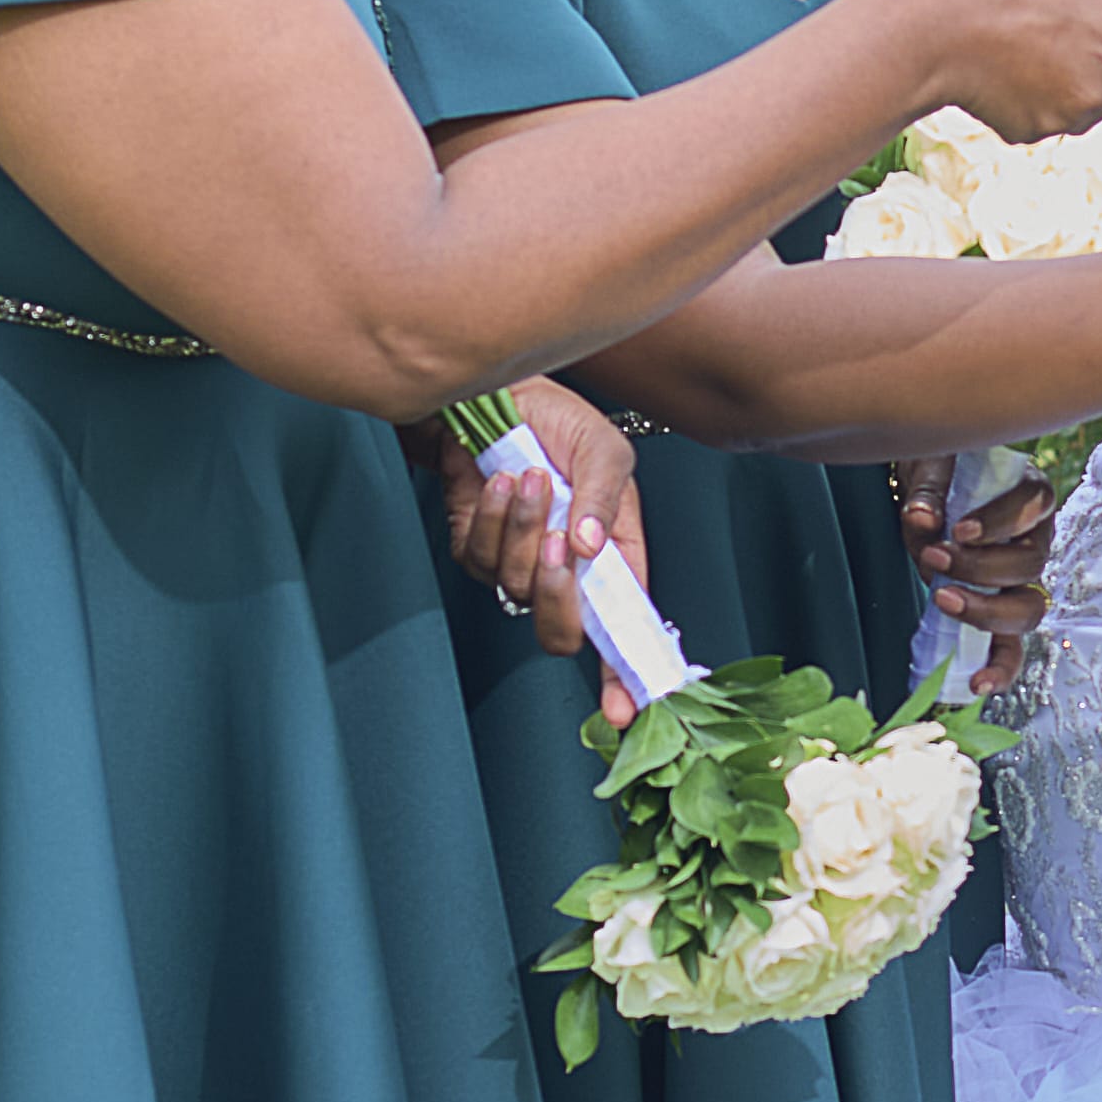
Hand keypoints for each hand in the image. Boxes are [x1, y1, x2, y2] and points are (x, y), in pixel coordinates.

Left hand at [432, 378, 652, 723]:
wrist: (494, 393)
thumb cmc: (559, 420)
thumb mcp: (605, 450)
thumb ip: (607, 501)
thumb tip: (592, 550)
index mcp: (611, 557)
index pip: (620, 631)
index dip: (622, 675)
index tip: (625, 708)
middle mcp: (566, 570)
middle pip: (560, 631)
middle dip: (558, 594)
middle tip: (561, 542)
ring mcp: (518, 562)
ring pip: (516, 587)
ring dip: (525, 528)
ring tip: (533, 477)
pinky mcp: (475, 547)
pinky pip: (478, 558)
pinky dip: (492, 516)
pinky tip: (501, 481)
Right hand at [889, 0, 1101, 149]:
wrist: (937, 14)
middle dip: (1101, 85)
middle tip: (1047, 47)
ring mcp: (1086, 99)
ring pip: (1087, 118)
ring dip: (1058, 97)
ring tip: (1015, 55)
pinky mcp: (1050, 130)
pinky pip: (1049, 131)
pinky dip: (1025, 114)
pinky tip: (998, 81)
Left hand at [900, 458, 1057, 691]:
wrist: (934, 487)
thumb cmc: (942, 471)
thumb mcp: (932, 465)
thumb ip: (928, 490)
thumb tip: (922, 520)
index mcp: (1030, 495)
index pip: (1033, 505)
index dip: (999, 522)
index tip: (959, 530)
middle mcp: (1037, 539)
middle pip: (1030, 564)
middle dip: (982, 568)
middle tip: (937, 559)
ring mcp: (1022, 580)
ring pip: (1028, 607)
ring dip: (984, 610)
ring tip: (942, 599)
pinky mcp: (1001, 610)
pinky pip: (1012, 646)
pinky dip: (999, 667)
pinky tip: (978, 684)